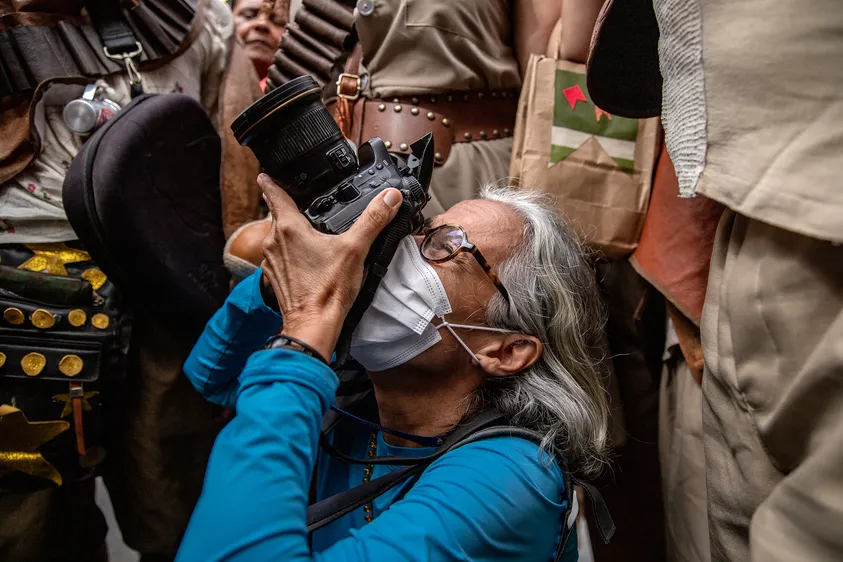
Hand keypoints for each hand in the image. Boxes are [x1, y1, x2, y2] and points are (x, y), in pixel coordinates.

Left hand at [258, 174, 402, 359]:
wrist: (312, 325)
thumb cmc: (328, 291)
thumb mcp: (355, 249)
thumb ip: (373, 219)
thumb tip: (388, 197)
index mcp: (288, 227)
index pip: (273, 193)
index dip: (271, 180)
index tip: (267, 173)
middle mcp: (273, 241)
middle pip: (277, 215)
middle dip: (288, 208)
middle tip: (301, 203)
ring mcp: (271, 261)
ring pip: (277, 236)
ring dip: (289, 232)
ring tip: (308, 231)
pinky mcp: (275, 278)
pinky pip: (280, 257)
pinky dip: (291, 253)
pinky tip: (308, 259)